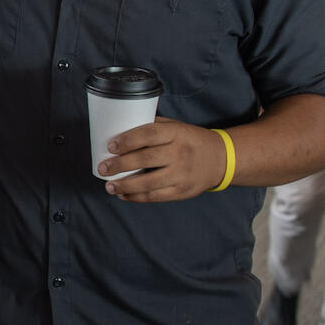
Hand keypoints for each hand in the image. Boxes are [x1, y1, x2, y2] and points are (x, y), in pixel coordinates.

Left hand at [100, 118, 227, 202]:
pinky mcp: (182, 191)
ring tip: (109, 185)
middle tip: (103, 168)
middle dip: (120, 165)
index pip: (149, 135)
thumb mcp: (176, 126)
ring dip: (125, 186)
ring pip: (149, 183)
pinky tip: (123, 195)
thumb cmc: (190, 140)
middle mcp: (180, 153)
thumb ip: (153, 127)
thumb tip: (120, 126)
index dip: (128, 140)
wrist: (221, 159)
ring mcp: (182, 174)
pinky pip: (155, 196)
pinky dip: (137, 197)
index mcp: (177, 133)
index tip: (111, 146)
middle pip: (145, 159)